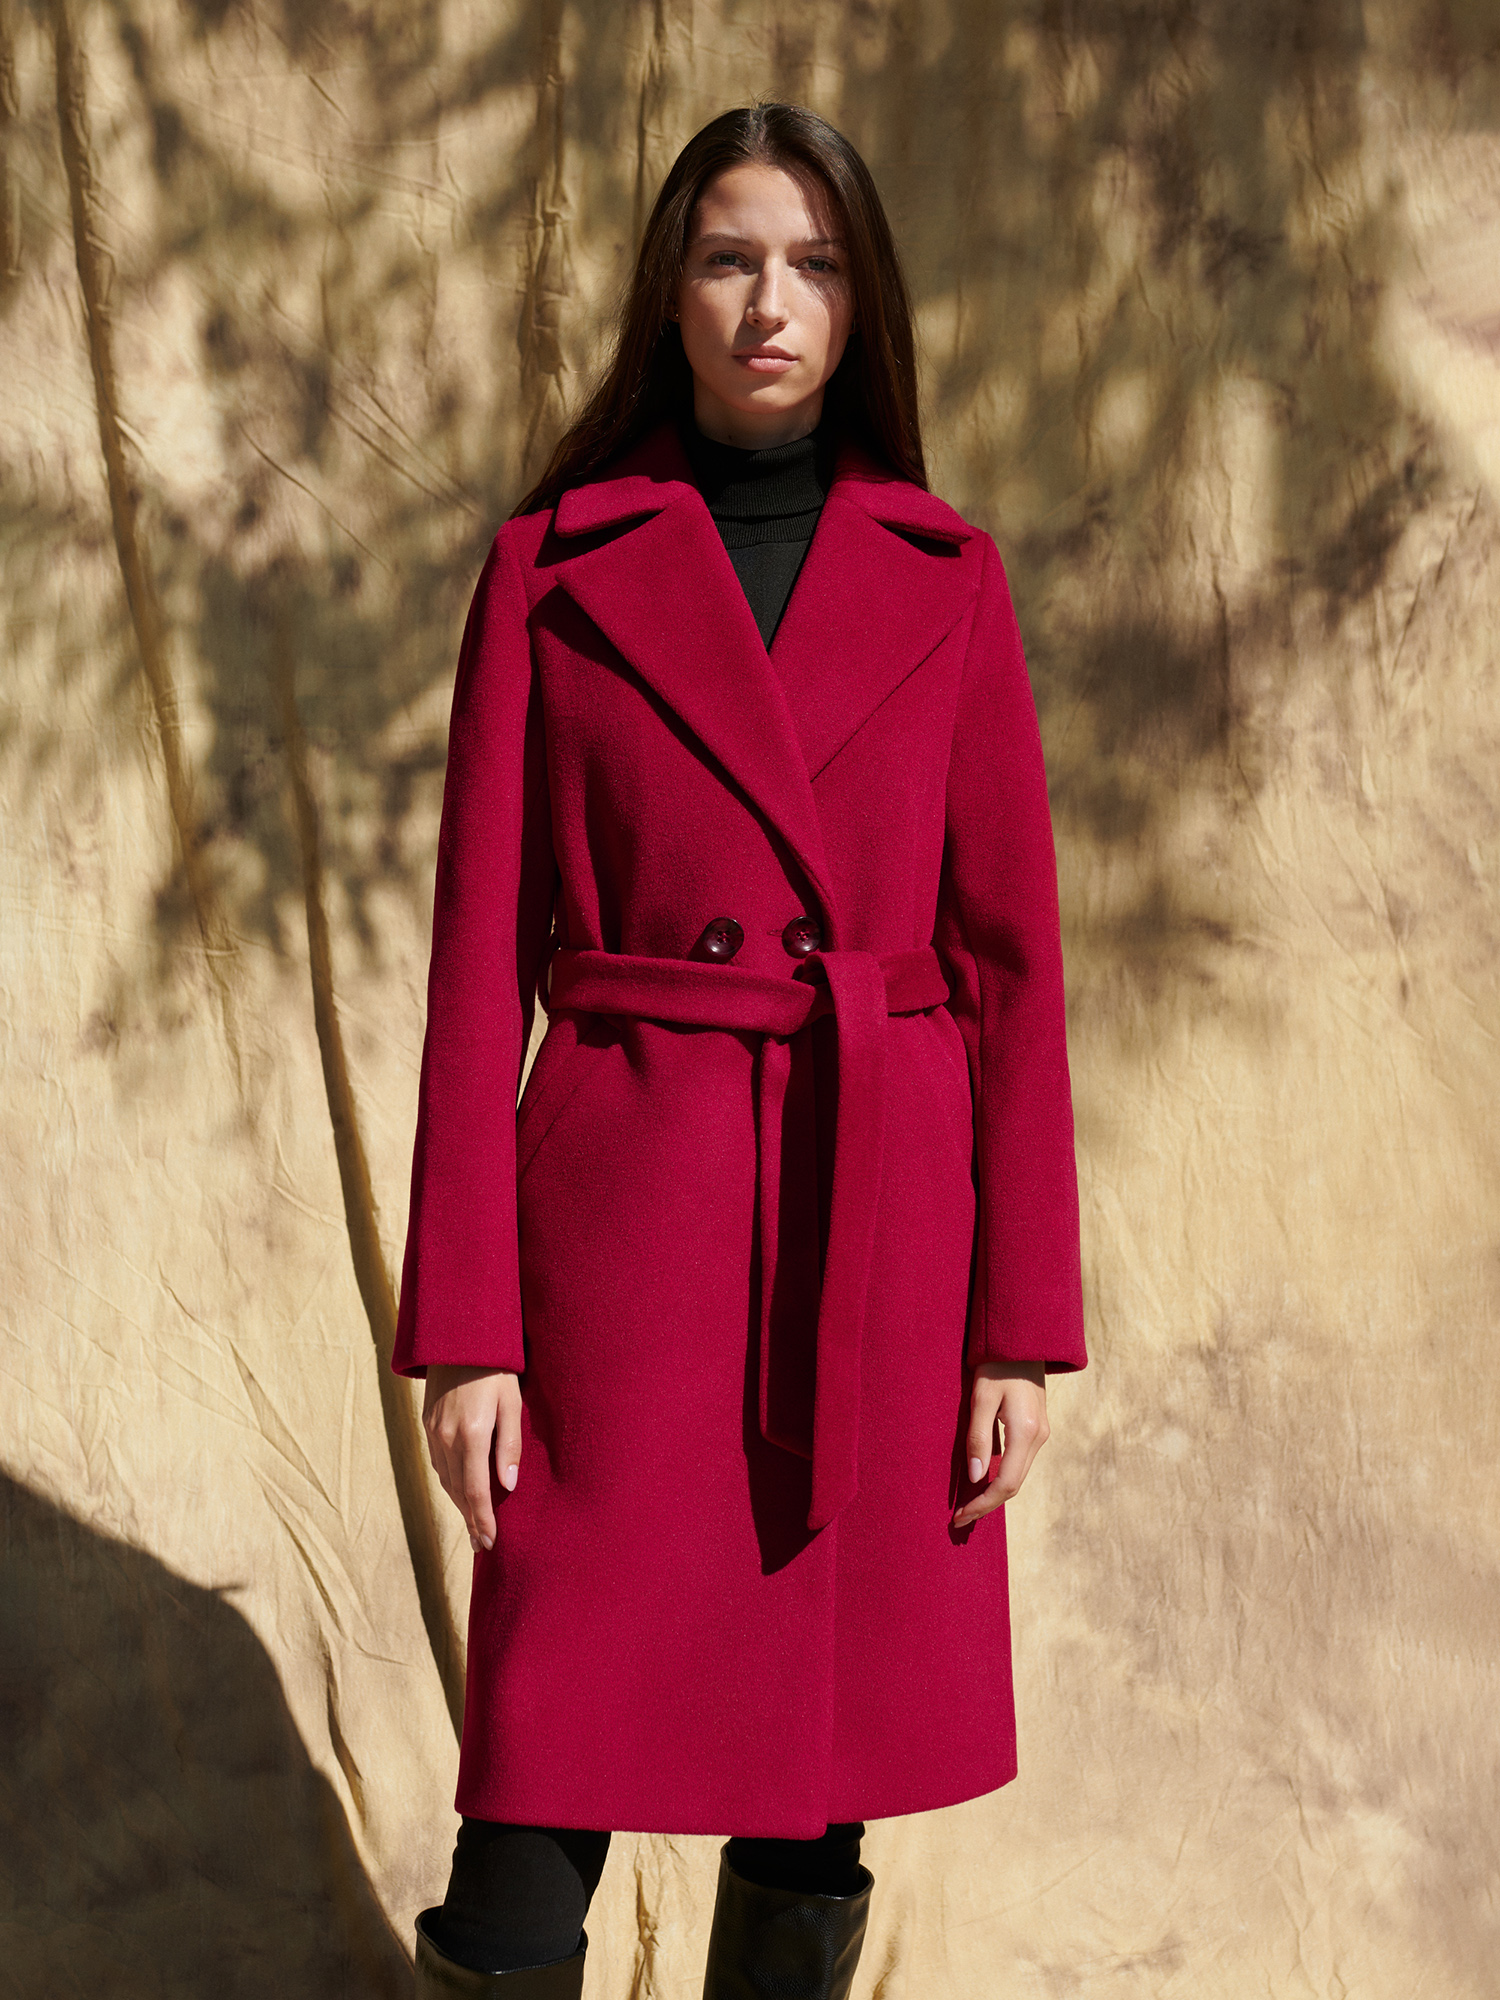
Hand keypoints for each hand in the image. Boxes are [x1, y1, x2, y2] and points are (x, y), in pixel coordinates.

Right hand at [421, 1366, 521, 1552]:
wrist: (458, 1336)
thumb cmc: (495, 1368)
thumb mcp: (512, 1403)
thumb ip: (510, 1446)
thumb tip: (509, 1485)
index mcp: (472, 1434)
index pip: (477, 1490)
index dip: (483, 1519)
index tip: (490, 1542)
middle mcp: (447, 1438)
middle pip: (458, 1491)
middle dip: (471, 1520)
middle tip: (483, 1544)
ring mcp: (433, 1432)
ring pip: (446, 1479)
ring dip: (459, 1504)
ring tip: (474, 1525)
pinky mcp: (427, 1424)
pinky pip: (438, 1463)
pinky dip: (450, 1483)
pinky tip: (460, 1491)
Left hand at [951, 1359, 1048, 1528]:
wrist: (1024, 1340)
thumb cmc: (998, 1364)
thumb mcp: (981, 1398)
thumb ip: (978, 1437)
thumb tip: (974, 1478)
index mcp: (1025, 1432)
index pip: (1005, 1484)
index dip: (982, 1504)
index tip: (959, 1516)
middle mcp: (1038, 1437)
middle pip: (1014, 1485)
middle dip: (987, 1504)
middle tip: (959, 1518)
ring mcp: (1040, 1433)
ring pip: (1018, 1474)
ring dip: (994, 1492)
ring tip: (967, 1503)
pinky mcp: (1036, 1428)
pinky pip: (1019, 1461)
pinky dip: (1000, 1475)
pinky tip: (981, 1478)